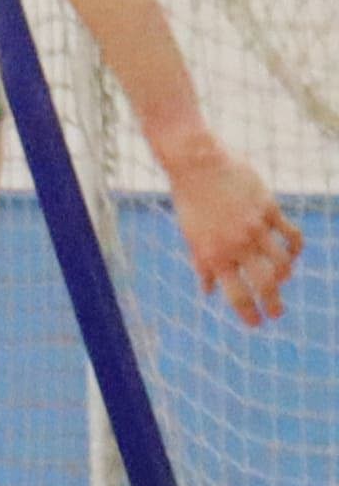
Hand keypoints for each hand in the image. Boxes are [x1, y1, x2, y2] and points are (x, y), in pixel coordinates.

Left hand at [162, 130, 300, 327]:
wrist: (195, 161)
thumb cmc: (190, 199)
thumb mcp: (190, 234)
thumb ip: (201, 263)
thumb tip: (207, 292)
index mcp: (213, 254)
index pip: (235, 294)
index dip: (248, 313)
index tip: (255, 324)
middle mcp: (236, 244)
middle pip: (265, 284)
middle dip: (274, 304)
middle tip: (277, 313)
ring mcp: (255, 226)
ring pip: (283, 262)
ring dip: (286, 277)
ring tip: (283, 281)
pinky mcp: (269, 208)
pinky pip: (291, 236)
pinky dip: (295, 249)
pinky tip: (292, 253)